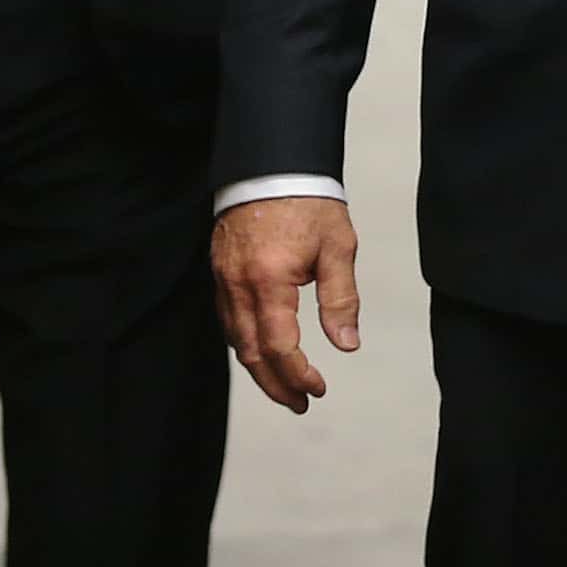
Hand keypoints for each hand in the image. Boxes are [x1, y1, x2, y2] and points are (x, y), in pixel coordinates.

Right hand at [210, 195, 358, 413]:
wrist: (271, 163)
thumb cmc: (308, 201)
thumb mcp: (337, 247)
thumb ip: (340, 299)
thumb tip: (346, 345)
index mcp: (270, 280)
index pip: (279, 347)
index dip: (298, 375)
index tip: (318, 389)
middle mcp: (239, 285)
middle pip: (251, 354)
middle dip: (276, 385)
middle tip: (300, 403)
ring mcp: (224, 279)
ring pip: (235, 340)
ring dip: (259, 369)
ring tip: (285, 386)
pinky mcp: (219, 271)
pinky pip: (227, 319)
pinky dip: (245, 344)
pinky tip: (263, 350)